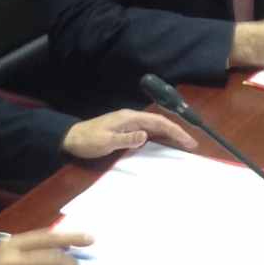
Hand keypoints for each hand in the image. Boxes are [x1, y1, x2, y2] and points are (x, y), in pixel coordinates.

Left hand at [62, 110, 197, 158]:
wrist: (72, 138)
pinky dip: (159, 139)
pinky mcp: (126, 132)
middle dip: (177, 133)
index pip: (157, 122)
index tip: (188, 140)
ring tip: (184, 147)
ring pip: (155, 129)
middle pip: (160, 124)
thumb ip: (126, 139)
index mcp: (130, 118)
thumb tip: (146, 136)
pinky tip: (165, 147)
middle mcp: (132, 119)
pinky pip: (147, 134)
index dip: (175, 130)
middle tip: (192, 145)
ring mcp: (129, 125)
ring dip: (170, 136)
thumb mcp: (106, 141)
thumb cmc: (88, 140)